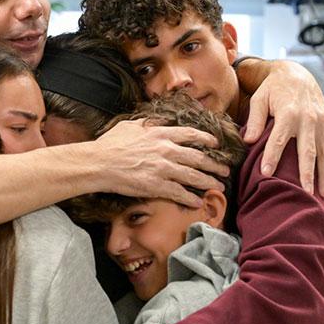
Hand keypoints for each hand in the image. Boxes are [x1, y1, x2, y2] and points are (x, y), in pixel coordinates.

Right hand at [96, 119, 229, 206]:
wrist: (99, 163)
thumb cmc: (109, 144)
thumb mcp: (129, 126)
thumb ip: (146, 124)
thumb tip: (156, 122)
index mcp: (159, 134)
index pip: (190, 135)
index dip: (206, 139)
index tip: (215, 144)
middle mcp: (166, 150)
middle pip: (198, 157)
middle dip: (214, 164)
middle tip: (224, 169)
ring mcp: (163, 169)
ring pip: (193, 176)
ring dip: (208, 181)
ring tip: (218, 186)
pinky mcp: (157, 186)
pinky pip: (180, 193)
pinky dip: (191, 198)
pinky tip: (198, 201)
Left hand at [243, 60, 323, 195]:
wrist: (297, 75)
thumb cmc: (272, 89)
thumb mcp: (259, 99)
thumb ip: (254, 120)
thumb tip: (247, 141)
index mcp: (289, 113)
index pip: (278, 140)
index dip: (272, 157)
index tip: (266, 174)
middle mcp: (309, 119)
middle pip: (308, 151)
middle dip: (307, 173)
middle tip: (305, 192)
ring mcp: (322, 121)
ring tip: (322, 194)